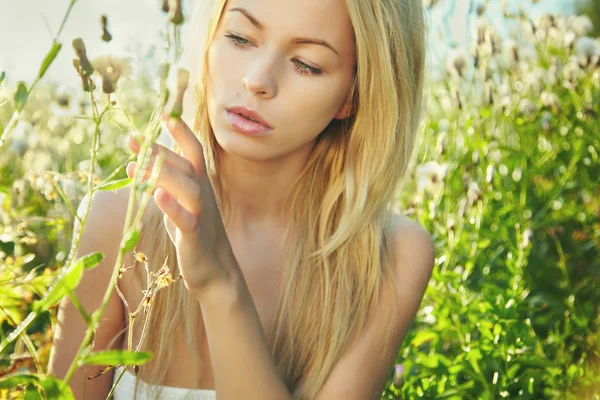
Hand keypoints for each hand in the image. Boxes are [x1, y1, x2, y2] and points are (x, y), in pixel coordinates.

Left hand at [126, 114, 235, 298]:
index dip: (181, 132)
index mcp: (200, 184)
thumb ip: (163, 182)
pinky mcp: (195, 236)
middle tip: (132, 139)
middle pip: (186, 165)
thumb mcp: (179, 203)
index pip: (192, 151)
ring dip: (164, 174)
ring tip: (137, 166)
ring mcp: (201, 215)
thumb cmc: (194, 234)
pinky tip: (156, 195)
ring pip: (188, 188)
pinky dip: (172, 207)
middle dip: (160, 150)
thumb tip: (136, 163)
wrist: (214, 270)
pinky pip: (186, 219)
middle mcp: (203, 195)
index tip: (163, 113)